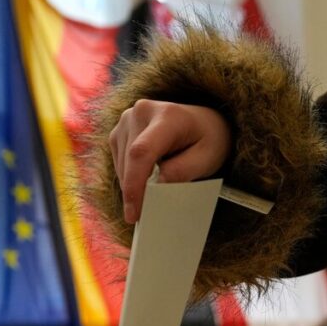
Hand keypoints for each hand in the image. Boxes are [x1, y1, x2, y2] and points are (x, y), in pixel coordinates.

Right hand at [109, 99, 230, 222]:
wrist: (202, 123)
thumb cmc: (207, 140)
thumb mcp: (206, 159)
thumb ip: (182, 172)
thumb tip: (155, 186)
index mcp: (168, 115)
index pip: (142, 152)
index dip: (134, 184)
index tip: (134, 213)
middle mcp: (142, 111)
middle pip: (129, 160)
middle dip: (135, 191)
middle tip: (148, 213)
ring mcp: (128, 119)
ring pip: (121, 164)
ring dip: (133, 184)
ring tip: (156, 188)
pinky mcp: (120, 130)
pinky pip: (119, 162)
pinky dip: (131, 177)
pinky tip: (148, 177)